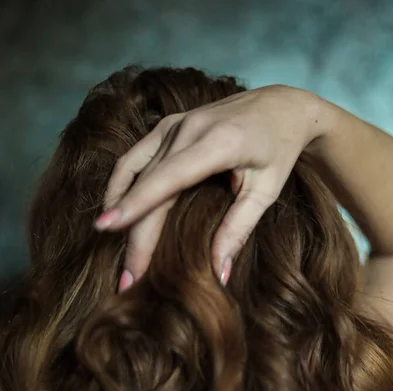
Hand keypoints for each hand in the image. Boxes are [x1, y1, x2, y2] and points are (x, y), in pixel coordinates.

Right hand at [94, 85, 323, 289]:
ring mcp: (173, 124)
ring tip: (111, 246)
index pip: (167, 178)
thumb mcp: (266, 191)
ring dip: (118, 207)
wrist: (280, 106)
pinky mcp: (167, 126)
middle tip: (126, 277)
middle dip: (132, 232)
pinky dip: (120, 184)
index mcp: (217, 142)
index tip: (107, 229)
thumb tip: (220, 275)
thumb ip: (238, 230)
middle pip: (147, 184)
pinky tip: (115, 209)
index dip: (136, 205)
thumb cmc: (278, 150)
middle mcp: (188, 129)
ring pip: (133, 170)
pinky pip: (134, 157)